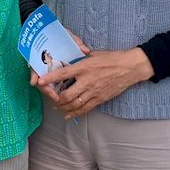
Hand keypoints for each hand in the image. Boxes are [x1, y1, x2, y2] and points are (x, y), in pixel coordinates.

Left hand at [33, 49, 152, 119]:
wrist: (129, 68)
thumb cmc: (112, 58)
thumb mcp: (93, 55)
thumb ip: (80, 59)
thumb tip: (69, 61)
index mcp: (84, 67)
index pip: (63, 74)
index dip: (50, 79)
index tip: (39, 81)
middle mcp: (87, 81)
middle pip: (66, 95)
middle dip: (55, 99)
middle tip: (50, 98)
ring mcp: (93, 92)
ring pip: (74, 105)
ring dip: (63, 108)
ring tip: (57, 107)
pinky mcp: (100, 99)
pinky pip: (85, 109)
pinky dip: (75, 113)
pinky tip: (69, 115)